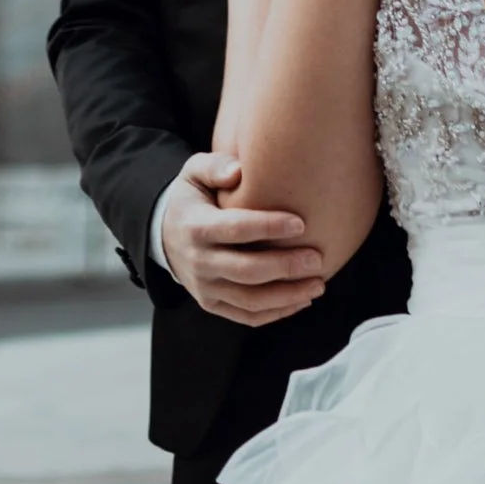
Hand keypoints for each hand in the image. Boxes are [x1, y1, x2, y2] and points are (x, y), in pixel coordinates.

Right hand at [158, 149, 328, 325]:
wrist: (165, 235)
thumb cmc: (192, 199)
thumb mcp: (193, 173)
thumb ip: (214, 166)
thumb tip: (238, 171)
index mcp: (195, 227)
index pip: (235, 229)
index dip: (268, 227)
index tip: (301, 223)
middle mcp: (199, 262)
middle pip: (246, 271)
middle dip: (285, 267)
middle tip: (316, 259)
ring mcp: (205, 288)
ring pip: (250, 301)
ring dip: (287, 296)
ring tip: (318, 284)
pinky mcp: (213, 305)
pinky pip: (248, 317)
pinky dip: (277, 313)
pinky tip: (302, 299)